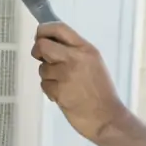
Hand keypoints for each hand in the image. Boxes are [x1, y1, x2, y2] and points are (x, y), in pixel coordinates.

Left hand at [31, 22, 123, 144]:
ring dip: (48, 76)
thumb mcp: (93, 63)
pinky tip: (64, 95)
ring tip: (64, 85)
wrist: (107, 117)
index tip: (40, 36)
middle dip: (37, 51)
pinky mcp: (59, 91)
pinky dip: (50, 90)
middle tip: (42, 58)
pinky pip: (44, 84)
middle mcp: (75, 59)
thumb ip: (75, 52)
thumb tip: (50, 43)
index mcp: (85, 49)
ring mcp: (66, 75)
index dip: (44, 30)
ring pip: (42, 68)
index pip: (59, 28)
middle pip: (42, 45)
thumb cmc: (101, 92)